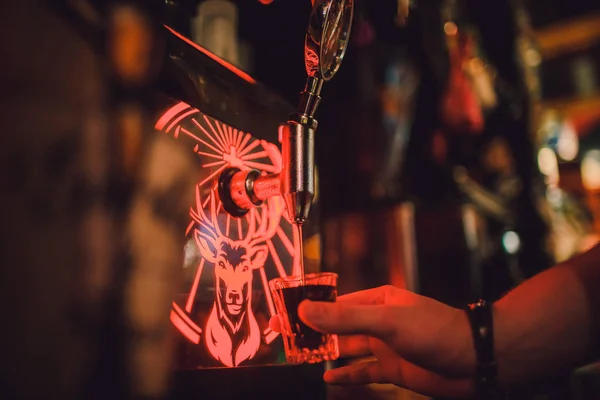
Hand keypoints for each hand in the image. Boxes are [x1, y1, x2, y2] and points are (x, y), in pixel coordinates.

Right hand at [269, 285, 475, 397]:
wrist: (475, 360)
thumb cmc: (436, 330)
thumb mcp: (386, 320)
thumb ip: (345, 317)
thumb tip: (306, 310)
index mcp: (377, 300)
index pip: (335, 301)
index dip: (309, 307)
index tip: (285, 313)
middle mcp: (379, 321)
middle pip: (337, 325)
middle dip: (312, 331)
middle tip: (283, 337)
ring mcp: (385, 346)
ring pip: (347, 349)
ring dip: (325, 353)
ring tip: (299, 356)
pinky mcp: (393, 368)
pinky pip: (363, 371)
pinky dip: (346, 375)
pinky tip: (329, 379)